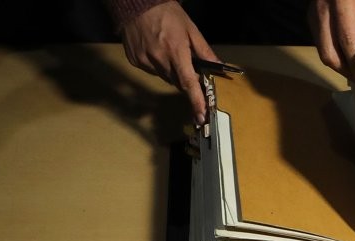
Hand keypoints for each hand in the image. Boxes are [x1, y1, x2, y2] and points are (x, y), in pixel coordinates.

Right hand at [120, 0, 219, 124]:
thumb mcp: (190, 29)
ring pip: (165, 77)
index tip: (201, 115)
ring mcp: (145, 60)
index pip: (188, 83)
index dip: (196, 101)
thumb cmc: (167, 13)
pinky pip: (152, 71)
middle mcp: (159, 59)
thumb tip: (219, 66)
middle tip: (189, 69)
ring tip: (171, 53)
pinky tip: (157, 51)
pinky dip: (158, 66)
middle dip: (186, 80)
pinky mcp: (135, 60)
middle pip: (177, 82)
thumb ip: (204, 51)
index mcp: (176, 51)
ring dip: (172, 72)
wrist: (136, 3)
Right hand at [309, 0, 354, 82]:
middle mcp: (322, 8)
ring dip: (339, 64)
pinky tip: (348, 56)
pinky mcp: (311, 15)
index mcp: (342, 2)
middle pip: (329, 53)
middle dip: (345, 71)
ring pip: (322, 50)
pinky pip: (321, 41)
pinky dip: (334, 52)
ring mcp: (313, 12)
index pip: (347, 42)